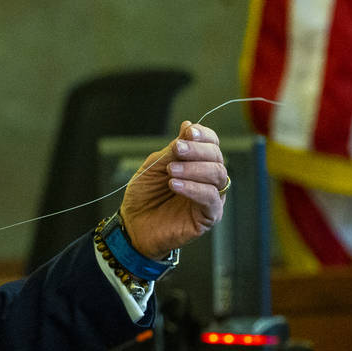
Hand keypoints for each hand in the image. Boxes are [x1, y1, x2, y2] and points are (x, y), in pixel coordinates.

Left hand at [118, 121, 227, 257]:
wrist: (133, 225)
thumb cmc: (145, 195)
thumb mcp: (155, 166)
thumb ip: (173, 150)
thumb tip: (188, 126)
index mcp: (198, 163)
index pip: (211, 143)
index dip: (203, 135)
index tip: (188, 132)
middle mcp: (208, 178)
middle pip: (217, 157)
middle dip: (197, 150)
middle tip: (178, 150)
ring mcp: (211, 197)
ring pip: (217, 175)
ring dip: (194, 168)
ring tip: (171, 171)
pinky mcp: (209, 216)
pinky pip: (211, 198)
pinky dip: (194, 188)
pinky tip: (175, 185)